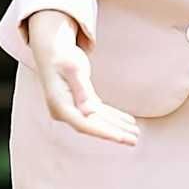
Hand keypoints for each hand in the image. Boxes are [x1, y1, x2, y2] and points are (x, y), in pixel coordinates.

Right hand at [25, 9, 139, 144]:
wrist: (52, 48)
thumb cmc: (61, 55)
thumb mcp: (72, 68)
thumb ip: (81, 89)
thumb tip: (89, 112)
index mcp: (59, 104)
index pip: (84, 124)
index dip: (103, 132)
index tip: (120, 138)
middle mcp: (65, 110)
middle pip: (93, 126)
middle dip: (115, 133)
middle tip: (135, 140)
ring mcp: (72, 107)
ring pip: (98, 121)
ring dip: (117, 126)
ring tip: (136, 134)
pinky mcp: (81, 102)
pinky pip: (99, 113)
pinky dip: (114, 117)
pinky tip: (128, 121)